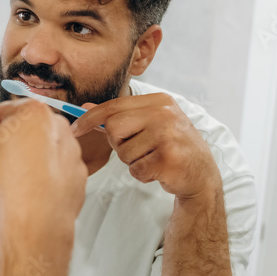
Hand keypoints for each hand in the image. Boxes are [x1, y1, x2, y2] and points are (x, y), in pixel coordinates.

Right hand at [0, 99, 86, 222]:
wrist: (37, 217)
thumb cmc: (8, 182)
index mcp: (30, 112)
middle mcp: (56, 124)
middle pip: (20, 126)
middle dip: (3, 140)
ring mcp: (70, 147)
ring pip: (39, 145)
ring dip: (23, 154)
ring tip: (10, 176)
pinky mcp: (77, 169)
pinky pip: (54, 164)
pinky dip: (42, 170)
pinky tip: (28, 185)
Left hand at [70, 93, 220, 200]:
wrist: (201, 174)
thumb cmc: (170, 147)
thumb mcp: (148, 124)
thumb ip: (118, 115)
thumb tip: (85, 107)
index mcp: (159, 101)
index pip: (114, 106)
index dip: (90, 118)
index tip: (75, 128)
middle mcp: (165, 114)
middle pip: (113, 128)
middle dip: (119, 144)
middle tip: (139, 149)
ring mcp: (169, 135)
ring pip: (123, 152)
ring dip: (133, 162)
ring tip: (153, 159)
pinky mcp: (169, 158)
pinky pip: (136, 169)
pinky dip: (142, 174)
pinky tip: (159, 170)